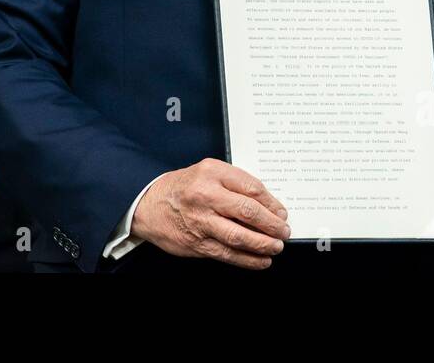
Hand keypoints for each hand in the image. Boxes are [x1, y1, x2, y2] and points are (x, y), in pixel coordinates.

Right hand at [132, 158, 289, 269]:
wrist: (149, 205)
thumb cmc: (183, 188)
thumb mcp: (208, 173)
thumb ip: (235, 184)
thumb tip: (268, 206)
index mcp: (212, 173)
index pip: (251, 188)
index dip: (271, 203)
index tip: (281, 212)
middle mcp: (206, 195)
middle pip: (248, 211)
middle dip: (272, 224)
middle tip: (283, 231)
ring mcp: (201, 221)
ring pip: (239, 236)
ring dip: (263, 244)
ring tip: (276, 246)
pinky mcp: (197, 243)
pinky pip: (227, 253)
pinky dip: (248, 260)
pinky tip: (261, 260)